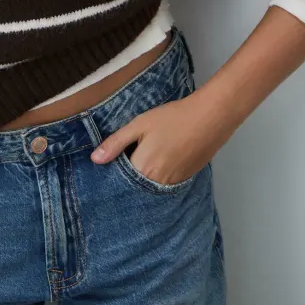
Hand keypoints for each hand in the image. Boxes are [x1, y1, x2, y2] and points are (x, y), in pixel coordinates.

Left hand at [89, 89, 232, 185]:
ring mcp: (174, 184)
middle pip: (135, 186)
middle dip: (127, 177)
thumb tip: (95, 160)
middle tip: (125, 159)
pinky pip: (164, 184)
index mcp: (143, 169)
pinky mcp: (186, 179)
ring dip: (143, 177)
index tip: (108, 163)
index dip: (113, 172)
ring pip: (150, 186)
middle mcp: (157, 183)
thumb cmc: (172, 118)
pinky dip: (157, 176)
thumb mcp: (139, 124)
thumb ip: (116, 143)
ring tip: (141, 160)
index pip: (119, 180)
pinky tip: (159, 161)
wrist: (210, 117)